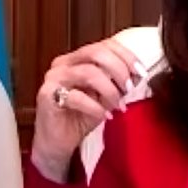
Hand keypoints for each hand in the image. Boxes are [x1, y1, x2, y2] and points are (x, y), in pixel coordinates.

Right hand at [32, 39, 147, 181]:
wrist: (57, 142)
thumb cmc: (80, 117)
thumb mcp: (105, 97)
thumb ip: (118, 83)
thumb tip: (138, 74)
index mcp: (77, 58)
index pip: (105, 45)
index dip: (126, 56)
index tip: (141, 73)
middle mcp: (63, 63)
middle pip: (96, 52)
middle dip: (119, 69)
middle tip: (129, 88)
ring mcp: (53, 78)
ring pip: (88, 72)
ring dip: (110, 90)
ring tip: (118, 106)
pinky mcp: (47, 96)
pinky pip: (76, 97)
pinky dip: (95, 107)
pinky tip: (104, 116)